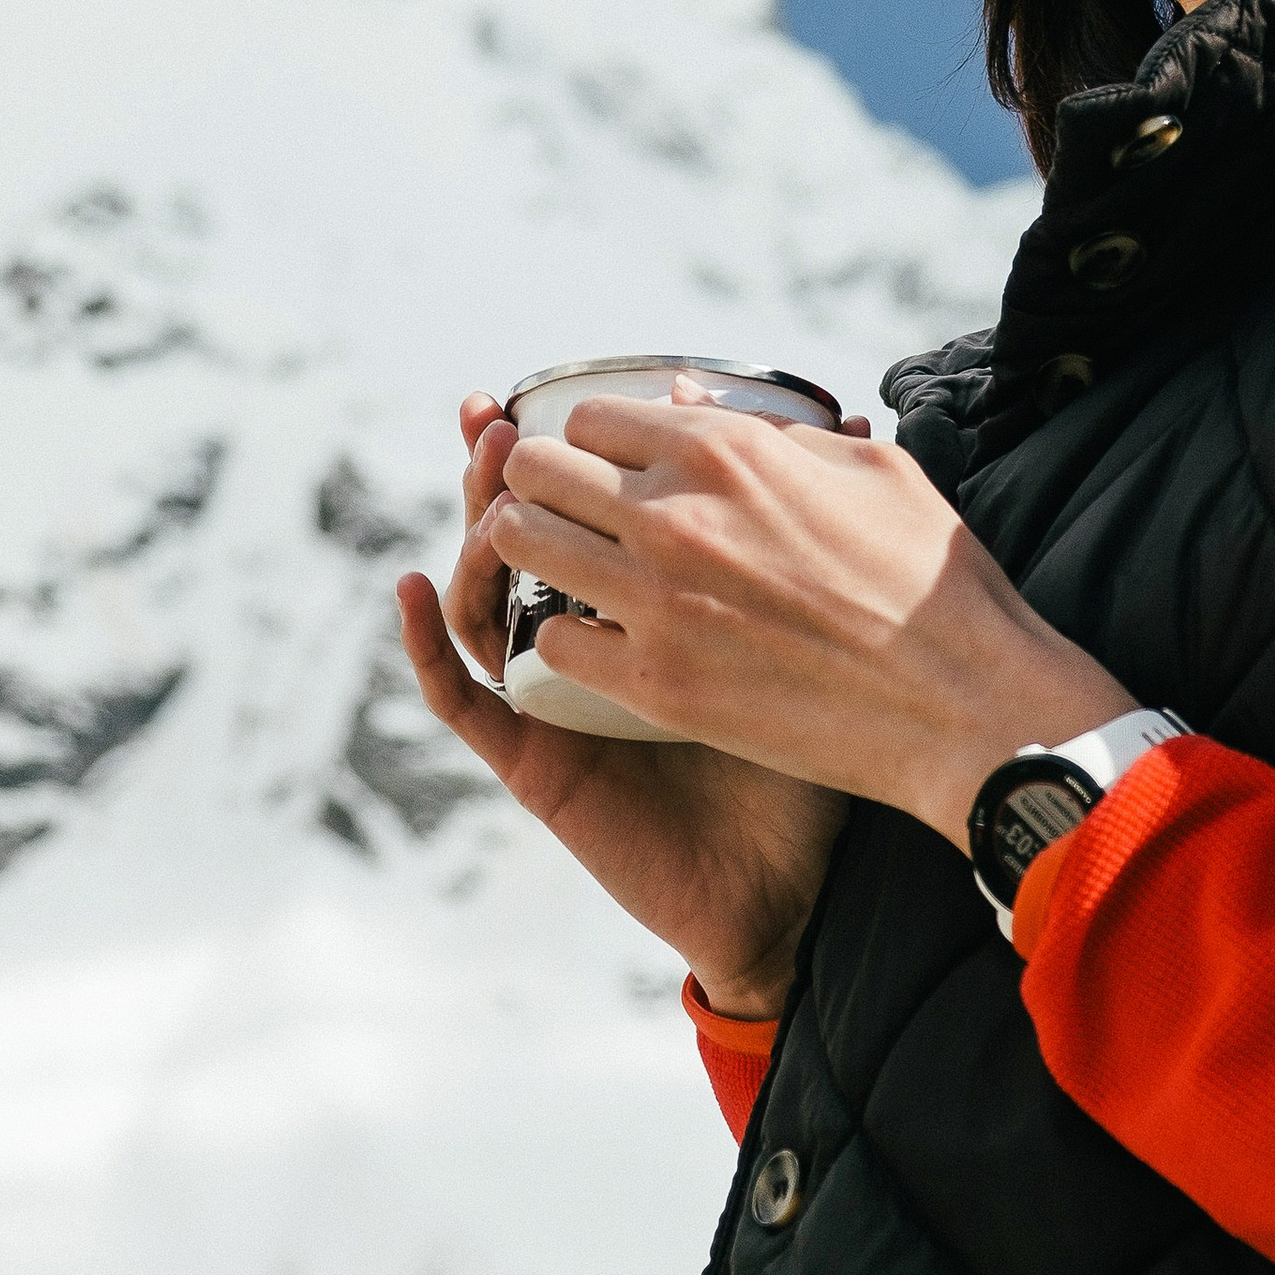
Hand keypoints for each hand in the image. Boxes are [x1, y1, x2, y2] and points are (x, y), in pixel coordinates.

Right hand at [395, 390, 850, 1017]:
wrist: (798, 885)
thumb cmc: (822, 752)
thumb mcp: (821, 622)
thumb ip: (820, 528)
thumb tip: (856, 415)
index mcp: (650, 602)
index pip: (590, 507)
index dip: (566, 445)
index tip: (566, 389)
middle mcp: (591, 640)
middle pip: (524, 533)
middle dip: (502, 468)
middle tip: (495, 416)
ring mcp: (551, 696)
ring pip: (480, 596)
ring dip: (468, 529)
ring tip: (476, 474)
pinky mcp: (532, 757)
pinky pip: (460, 698)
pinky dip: (428, 642)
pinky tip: (418, 586)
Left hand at [483, 386, 1126, 842]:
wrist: (967, 706)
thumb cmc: (933, 579)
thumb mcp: (868, 467)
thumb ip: (769, 431)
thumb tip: (695, 404)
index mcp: (722, 452)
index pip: (589, 418)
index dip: (595, 442)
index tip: (608, 469)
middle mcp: (673, 515)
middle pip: (534, 472)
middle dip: (544, 485)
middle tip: (572, 515)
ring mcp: (656, 603)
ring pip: (521, 547)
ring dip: (537, 553)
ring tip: (570, 570)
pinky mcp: (657, 685)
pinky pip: (551, 644)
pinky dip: (568, 637)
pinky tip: (600, 640)